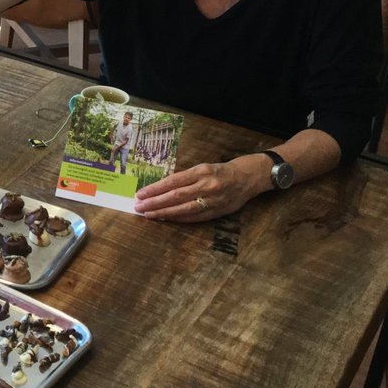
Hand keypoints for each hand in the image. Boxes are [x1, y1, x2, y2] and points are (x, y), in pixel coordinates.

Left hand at [134, 156, 266, 221]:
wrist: (248, 177)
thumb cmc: (220, 171)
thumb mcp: (202, 168)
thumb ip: (184, 178)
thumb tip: (160, 188)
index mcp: (200, 171)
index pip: (172, 181)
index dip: (155, 189)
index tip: (140, 194)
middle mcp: (206, 185)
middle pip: (175, 196)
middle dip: (155, 202)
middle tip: (139, 207)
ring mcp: (213, 200)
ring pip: (184, 209)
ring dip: (164, 213)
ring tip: (148, 215)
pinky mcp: (218, 211)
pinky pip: (195, 217)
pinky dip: (179, 219)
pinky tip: (166, 219)